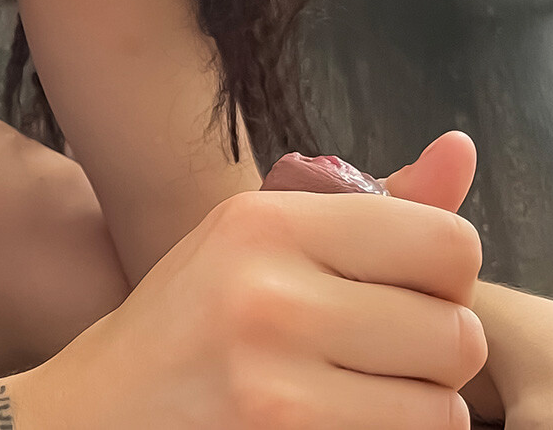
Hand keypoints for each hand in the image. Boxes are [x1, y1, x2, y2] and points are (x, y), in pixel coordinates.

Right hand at [21, 143, 487, 429]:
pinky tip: (331, 424)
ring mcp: (274, 384)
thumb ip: (371, 208)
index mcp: (266, 223)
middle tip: (372, 359)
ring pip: (442, 411)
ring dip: (413, 412)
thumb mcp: (258, 245)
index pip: (450, 244)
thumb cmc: (186, 330)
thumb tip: (459, 150)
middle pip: (458, 335)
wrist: (92, 416)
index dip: (444, 280)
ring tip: (352, 397)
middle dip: (431, 357)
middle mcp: (269, 295)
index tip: (399, 296)